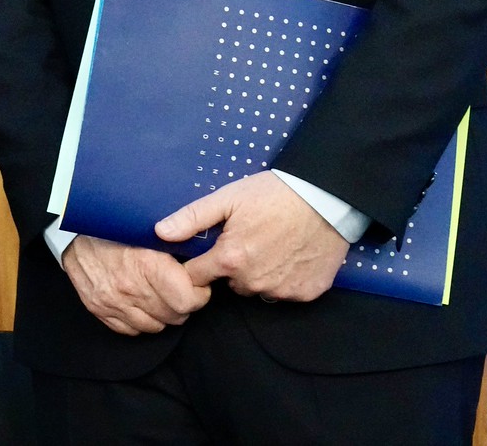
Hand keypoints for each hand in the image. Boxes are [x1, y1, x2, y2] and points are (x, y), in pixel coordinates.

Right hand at [60, 234, 211, 335]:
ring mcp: (113, 303)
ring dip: (163, 314)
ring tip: (162, 296)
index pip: (187, 299)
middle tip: (182, 289)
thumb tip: (202, 257)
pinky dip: (142, 320)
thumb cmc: (115, 226)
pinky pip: (132, 331)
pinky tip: (142, 304)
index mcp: (146, 264)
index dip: (198, 293)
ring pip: (156, 327)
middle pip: (175, 315)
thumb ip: (175, 245)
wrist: (72, 231)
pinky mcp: (100, 310)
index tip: (198, 284)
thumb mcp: (150, 228)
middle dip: (184, 304)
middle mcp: (130, 288)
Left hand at [157, 171, 348, 301]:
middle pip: (230, 283)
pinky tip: (292, 255)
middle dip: (234, 266)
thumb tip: (160, 233)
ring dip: (259, 273)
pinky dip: (285, 278)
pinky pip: (284, 292)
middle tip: (250, 238)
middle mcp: (253, 282)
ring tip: (273, 244)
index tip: (210, 251)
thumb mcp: (228, 197)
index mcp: (230, 260)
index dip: (200, 263)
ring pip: (257, 289)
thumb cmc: (274, 194)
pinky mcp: (305, 293)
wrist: (326, 197)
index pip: (197, 277)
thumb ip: (192, 218)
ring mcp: (281, 290)